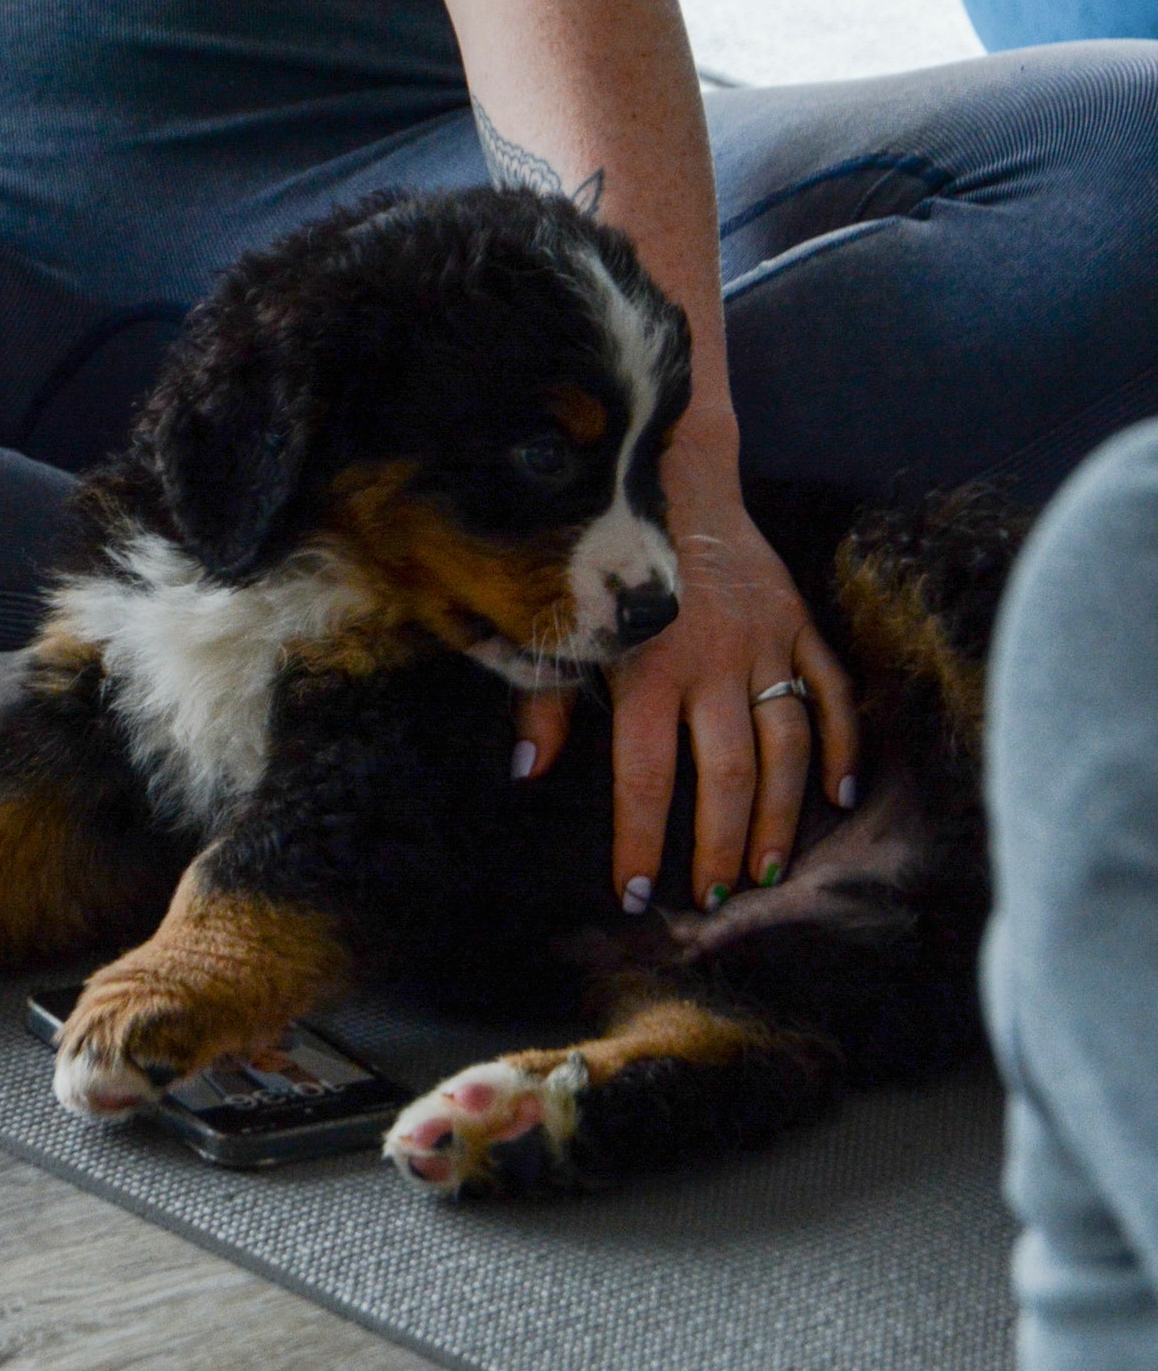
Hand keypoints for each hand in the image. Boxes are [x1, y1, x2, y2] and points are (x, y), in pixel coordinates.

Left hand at [516, 410, 859, 909]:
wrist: (666, 472)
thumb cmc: (598, 558)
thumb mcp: (559, 625)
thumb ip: (543, 699)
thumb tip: (529, 773)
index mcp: (643, 669)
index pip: (644, 778)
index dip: (640, 842)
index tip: (637, 895)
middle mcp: (710, 660)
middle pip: (727, 774)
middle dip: (719, 845)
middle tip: (715, 898)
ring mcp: (762, 639)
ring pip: (785, 745)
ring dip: (780, 815)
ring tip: (769, 870)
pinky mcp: (797, 616)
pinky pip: (831, 689)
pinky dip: (842, 743)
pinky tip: (842, 795)